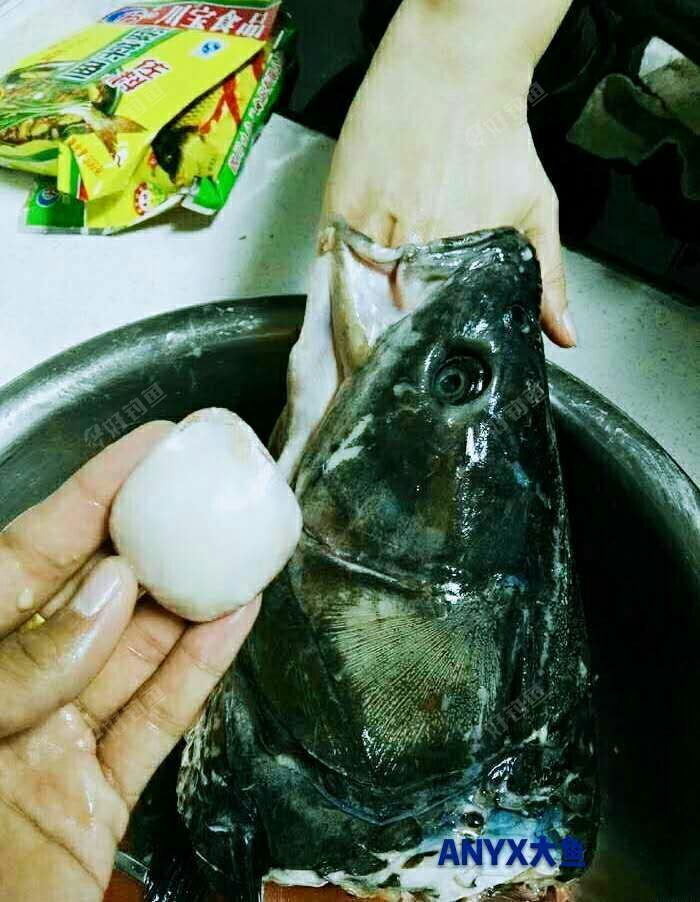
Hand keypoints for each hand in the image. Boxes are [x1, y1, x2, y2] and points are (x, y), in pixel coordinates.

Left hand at [0, 423, 259, 901]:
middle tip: (203, 497)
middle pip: (93, 600)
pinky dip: (198, 673)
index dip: (93, 494)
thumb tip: (108, 592)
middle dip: (150, 544)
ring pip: (133, 657)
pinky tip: (233, 622)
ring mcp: (54, 743)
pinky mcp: (96, 800)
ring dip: (187, 603)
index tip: (150, 449)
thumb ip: (20, 662)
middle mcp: (10, 689)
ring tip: (234, 551)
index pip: (29, 554)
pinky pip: (154, 724)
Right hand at [324, 0, 576, 346]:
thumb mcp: (537, 208)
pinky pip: (329, 268)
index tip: (412, 373)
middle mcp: (413, 248)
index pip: (431, 330)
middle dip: (385, 351)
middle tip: (381, 371)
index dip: (418, 357)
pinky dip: (331, 291)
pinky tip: (335, 307)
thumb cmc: (495, 139)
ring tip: (352, 352)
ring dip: (354, 328)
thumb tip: (561, 336)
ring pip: (354, 301)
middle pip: (388, 324)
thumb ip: (547, 278)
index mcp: (460, 256)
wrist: (453, 73)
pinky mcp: (339, 209)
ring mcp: (371, 229)